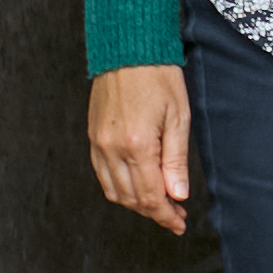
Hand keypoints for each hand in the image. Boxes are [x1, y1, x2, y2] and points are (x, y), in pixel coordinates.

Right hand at [86, 62, 192, 232]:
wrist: (128, 49)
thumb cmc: (158, 77)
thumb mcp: (178, 117)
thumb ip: (176, 160)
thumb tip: (177, 195)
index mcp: (137, 145)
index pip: (150, 196)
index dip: (165, 215)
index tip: (179, 223)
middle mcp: (112, 148)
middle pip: (131, 198)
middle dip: (153, 212)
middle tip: (175, 215)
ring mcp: (98, 144)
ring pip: (114, 190)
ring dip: (136, 203)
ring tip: (159, 203)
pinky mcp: (93, 137)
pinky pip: (102, 174)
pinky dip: (119, 187)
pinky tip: (137, 186)